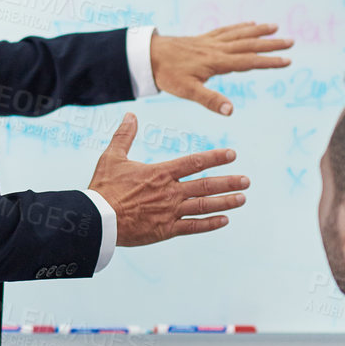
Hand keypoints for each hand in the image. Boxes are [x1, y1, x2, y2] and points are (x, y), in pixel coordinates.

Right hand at [88, 115, 247, 246]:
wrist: (97, 219)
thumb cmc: (104, 187)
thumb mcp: (112, 157)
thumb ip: (124, 136)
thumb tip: (130, 115)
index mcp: (160, 173)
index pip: (194, 162)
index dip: (215, 157)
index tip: (232, 154)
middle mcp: (170, 192)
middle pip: (206, 185)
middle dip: (228, 182)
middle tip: (246, 181)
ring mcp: (170, 212)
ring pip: (204, 206)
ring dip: (225, 202)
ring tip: (242, 199)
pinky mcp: (166, 230)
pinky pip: (193, 227)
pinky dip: (210, 224)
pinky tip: (225, 220)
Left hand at [150, 23, 293, 115]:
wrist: (148, 55)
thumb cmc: (167, 74)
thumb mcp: (187, 91)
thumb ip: (210, 100)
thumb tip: (232, 110)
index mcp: (217, 62)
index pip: (249, 62)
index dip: (269, 62)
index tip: (288, 61)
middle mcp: (217, 49)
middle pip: (249, 44)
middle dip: (271, 44)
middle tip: (292, 42)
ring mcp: (211, 42)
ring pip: (240, 34)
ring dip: (259, 31)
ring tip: (276, 27)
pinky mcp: (203, 39)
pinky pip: (227, 30)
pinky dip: (241, 27)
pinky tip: (250, 24)